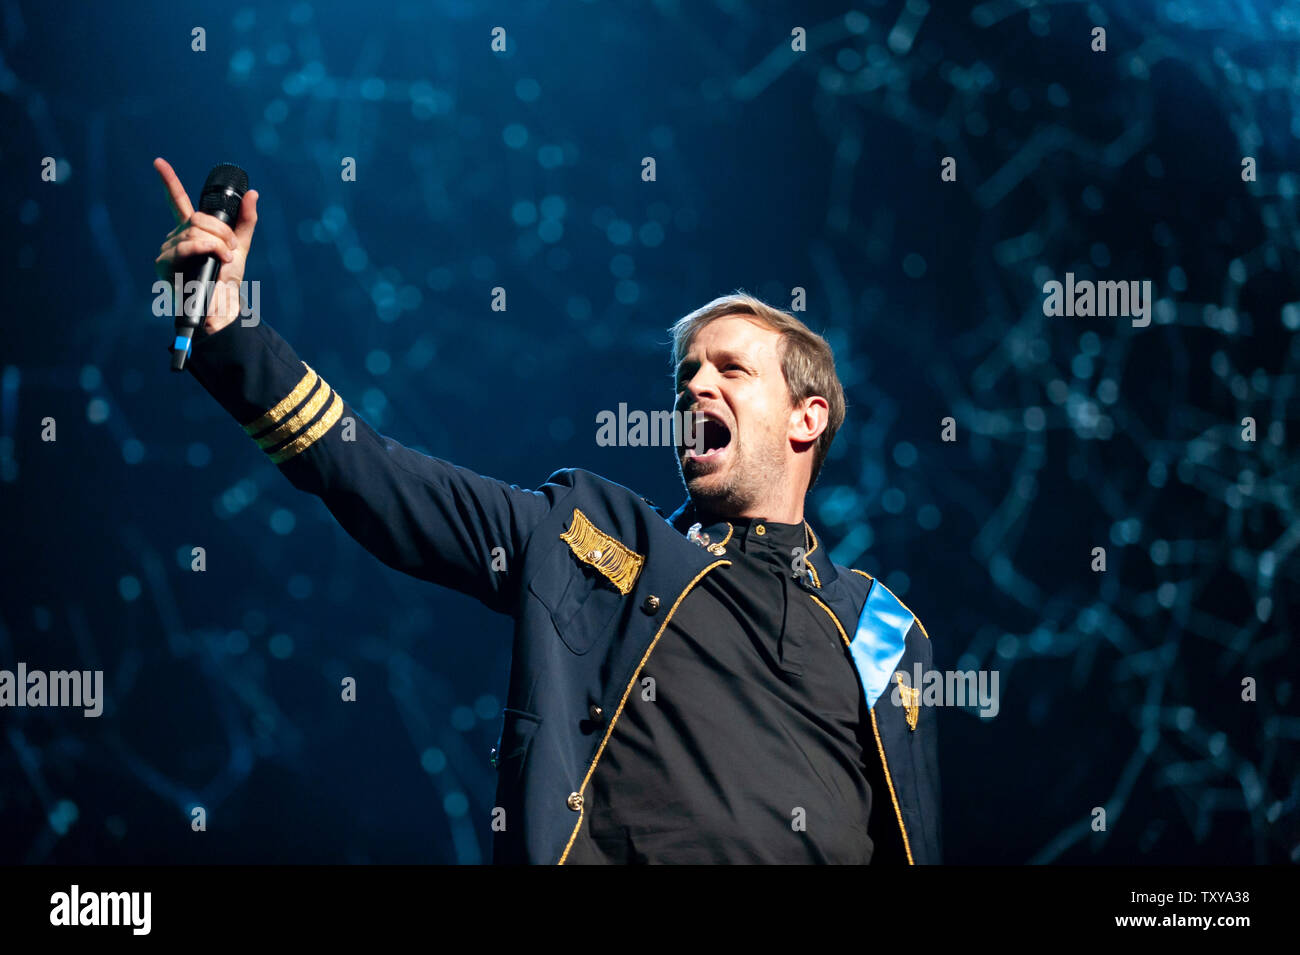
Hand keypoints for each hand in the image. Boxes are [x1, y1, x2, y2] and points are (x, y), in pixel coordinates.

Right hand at [153, 157, 258, 335]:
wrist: (223, 306)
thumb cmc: (227, 280)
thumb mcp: (240, 246)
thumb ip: (245, 220)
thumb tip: (254, 194)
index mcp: (190, 231)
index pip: (177, 201)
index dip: (168, 181)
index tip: (158, 162)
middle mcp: (175, 238)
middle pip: (197, 218)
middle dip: (221, 231)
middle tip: (231, 249)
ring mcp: (168, 250)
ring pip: (194, 231)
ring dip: (218, 243)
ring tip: (225, 259)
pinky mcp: (165, 264)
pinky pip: (188, 245)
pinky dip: (209, 249)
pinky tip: (218, 260)